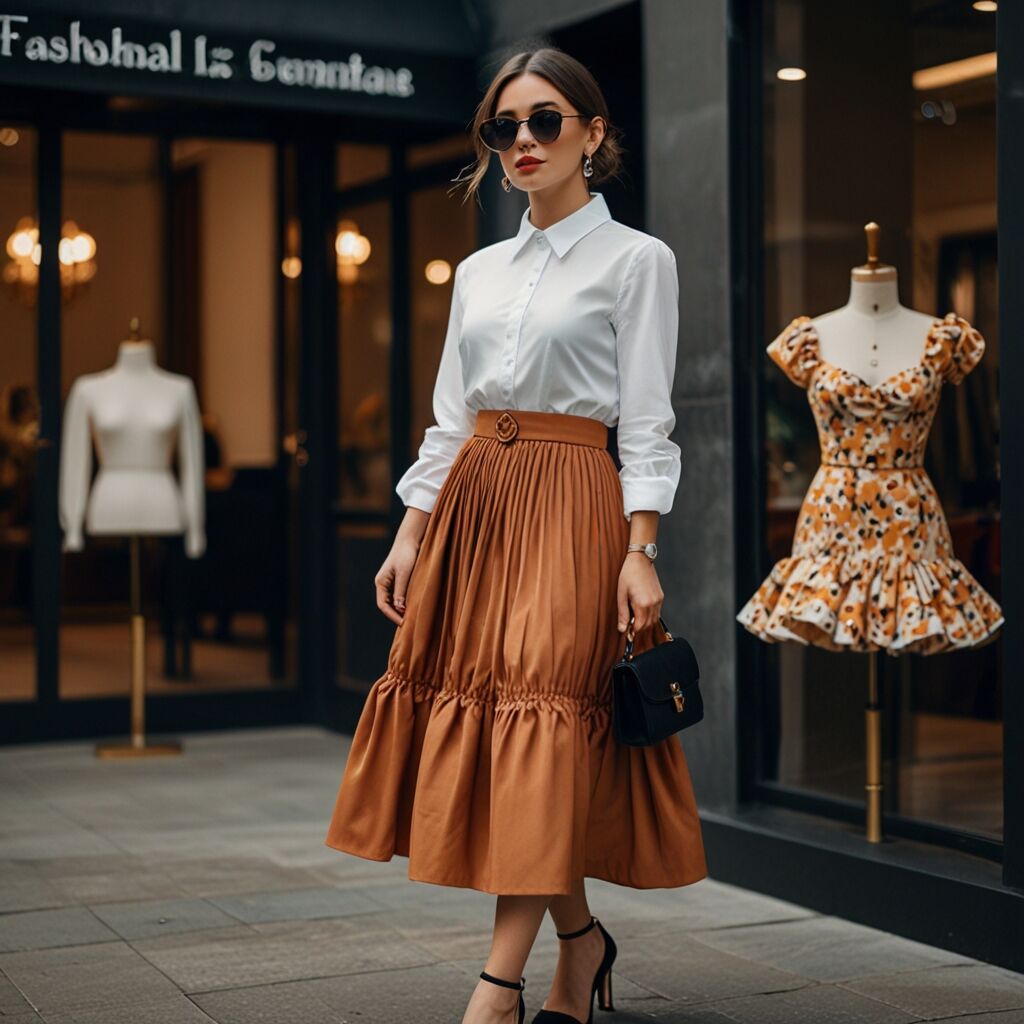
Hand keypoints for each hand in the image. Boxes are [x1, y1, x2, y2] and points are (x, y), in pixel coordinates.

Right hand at [375, 506, 429, 624]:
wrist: (410, 540)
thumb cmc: (407, 555)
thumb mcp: (404, 574)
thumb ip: (401, 591)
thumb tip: (400, 609)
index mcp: (381, 582)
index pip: (382, 605)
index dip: (392, 616)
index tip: (404, 623)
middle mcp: (383, 584)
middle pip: (387, 605)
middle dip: (396, 615)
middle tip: (409, 625)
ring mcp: (390, 582)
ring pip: (393, 602)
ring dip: (400, 610)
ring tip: (411, 619)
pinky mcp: (398, 580)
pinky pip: (399, 596)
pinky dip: (404, 603)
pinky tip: (413, 607)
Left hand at [616, 552, 663, 634]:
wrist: (640, 560)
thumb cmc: (628, 575)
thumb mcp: (621, 594)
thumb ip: (623, 613)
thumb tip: (622, 629)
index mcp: (642, 603)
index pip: (640, 626)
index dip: (633, 632)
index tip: (627, 633)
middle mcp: (653, 603)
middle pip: (648, 625)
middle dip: (639, 629)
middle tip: (629, 628)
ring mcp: (659, 600)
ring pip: (654, 620)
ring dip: (645, 624)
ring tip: (634, 620)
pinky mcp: (661, 597)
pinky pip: (657, 612)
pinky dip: (650, 617)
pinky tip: (642, 613)